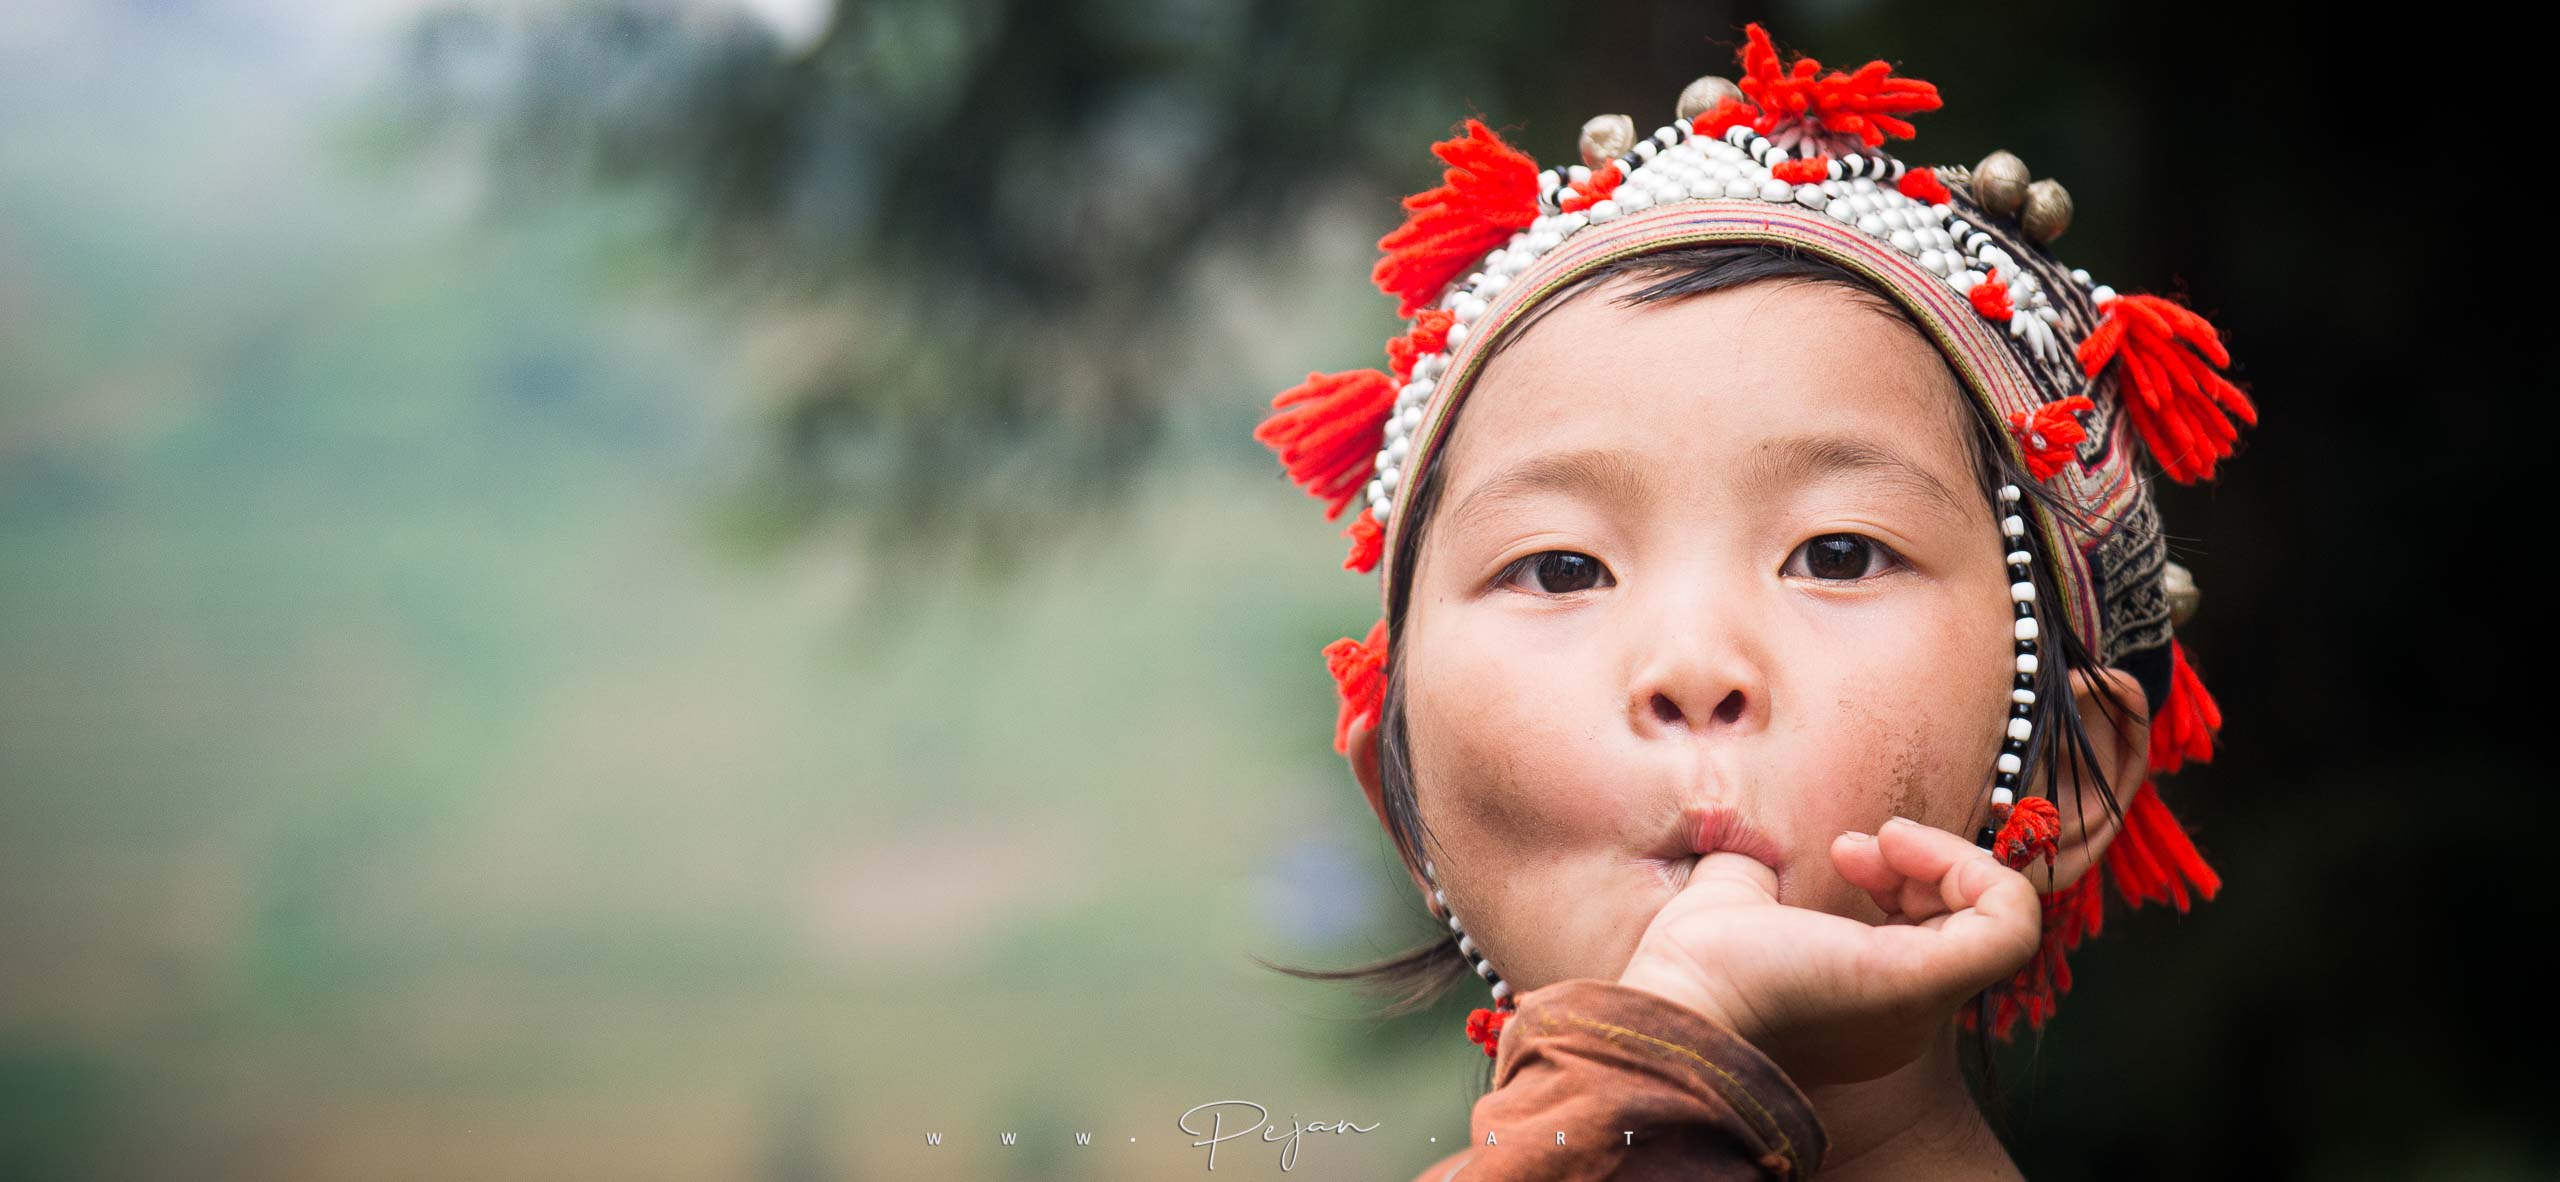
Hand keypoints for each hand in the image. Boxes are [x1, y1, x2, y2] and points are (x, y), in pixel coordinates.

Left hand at [1615, 816, 2041, 1085]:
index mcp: (1870, 1000)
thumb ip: (1762, 875)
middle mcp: (1908, 1013)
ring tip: (1876, 844)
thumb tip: (1759, 850)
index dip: (1910, 876)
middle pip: (1971, 924)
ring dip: (1948, 858)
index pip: (1939, 934)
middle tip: (1855, 848)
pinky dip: (1972, 868)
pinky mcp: (1925, 980)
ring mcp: (1922, 1002)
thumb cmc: (1696, 966)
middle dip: (1928, 862)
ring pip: (2002, 920)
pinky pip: (2011, 923)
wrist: (1680, 1004)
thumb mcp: (1739, 899)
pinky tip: (1901, 846)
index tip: (1846, 850)